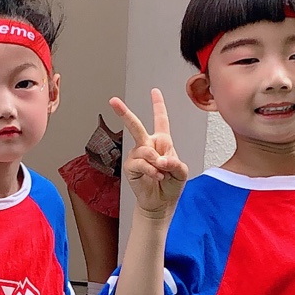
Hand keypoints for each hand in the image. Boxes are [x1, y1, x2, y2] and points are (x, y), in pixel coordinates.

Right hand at [110, 89, 187, 219]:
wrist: (161, 203)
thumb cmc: (171, 186)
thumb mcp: (181, 172)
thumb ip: (175, 162)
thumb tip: (161, 160)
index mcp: (162, 142)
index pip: (160, 120)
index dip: (158, 105)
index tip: (154, 91)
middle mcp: (147, 145)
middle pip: (136, 126)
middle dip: (124, 113)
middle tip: (113, 101)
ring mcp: (138, 156)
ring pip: (146, 150)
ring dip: (157, 163)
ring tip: (162, 173)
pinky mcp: (131, 167)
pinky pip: (141, 162)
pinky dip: (152, 170)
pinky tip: (157, 176)